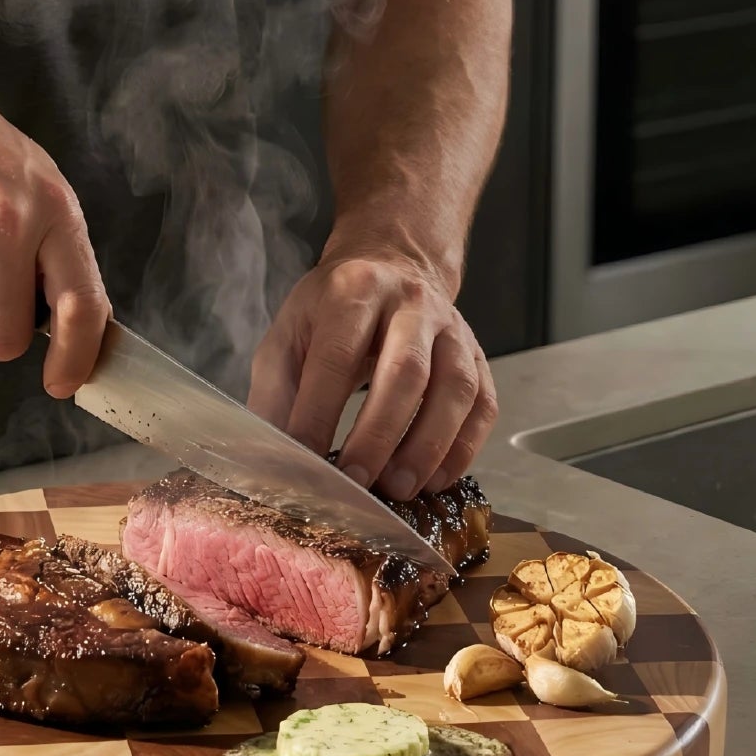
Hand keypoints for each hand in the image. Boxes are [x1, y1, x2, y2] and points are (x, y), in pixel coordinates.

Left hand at [247, 244, 496, 499]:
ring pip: (455, 389)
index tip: (304, 460)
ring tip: (398, 488)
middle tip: (357, 482)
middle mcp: (411, 304)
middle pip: (406, 371)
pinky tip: (435, 479)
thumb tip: (272, 454)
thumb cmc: (333, 311)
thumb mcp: (291, 331)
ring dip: (428, 447)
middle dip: (380, 434)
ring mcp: (452, 329)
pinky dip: (463, 449)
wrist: (393, 267)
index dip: (320, 412)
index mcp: (354, 291)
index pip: (337, 356)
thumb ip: (276, 388)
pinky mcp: (478, 356)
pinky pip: (483, 405)